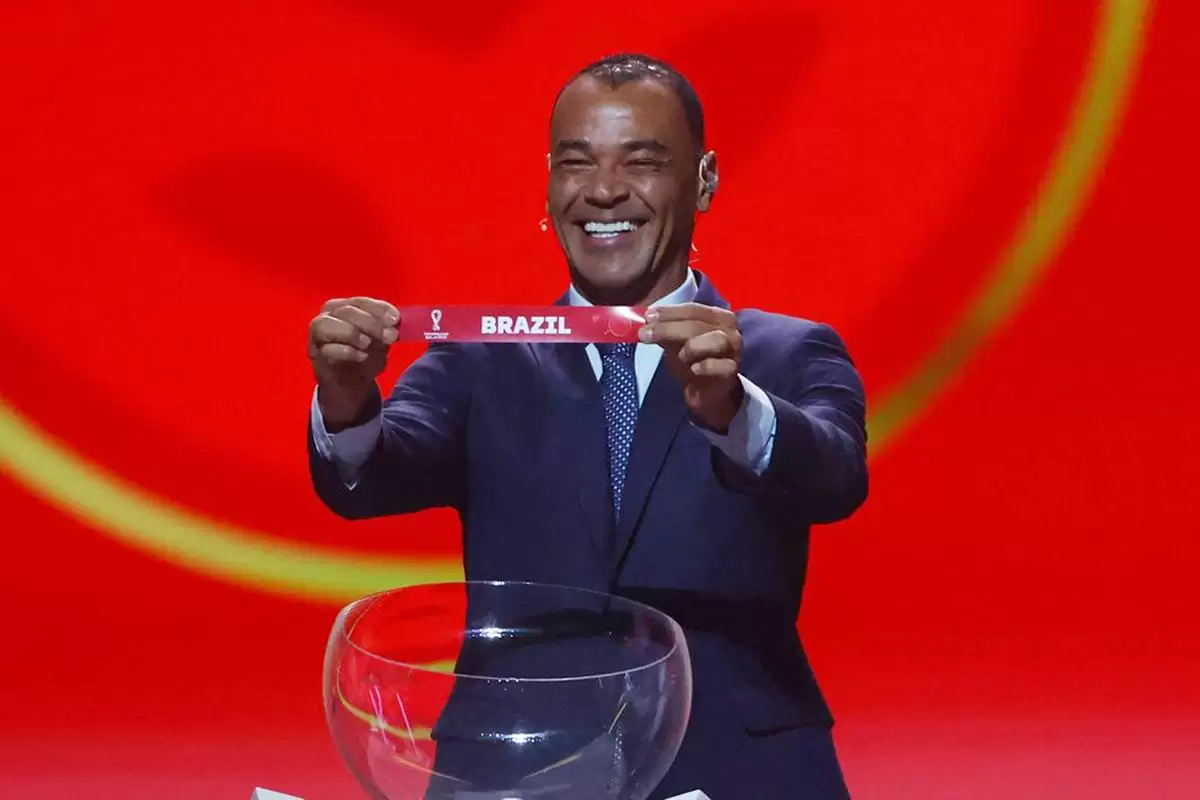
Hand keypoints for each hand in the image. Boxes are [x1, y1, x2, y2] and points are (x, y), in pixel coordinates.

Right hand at [308, 296, 399, 425]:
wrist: (352, 384)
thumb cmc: (366, 355)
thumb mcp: (381, 340)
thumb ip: (387, 329)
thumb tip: (394, 324)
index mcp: (345, 307)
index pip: (361, 302)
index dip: (379, 309)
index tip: (395, 320)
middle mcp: (327, 316)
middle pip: (346, 311)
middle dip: (370, 323)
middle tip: (389, 336)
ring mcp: (318, 336)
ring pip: (326, 325)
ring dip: (351, 332)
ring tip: (368, 344)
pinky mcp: (316, 356)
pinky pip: (326, 349)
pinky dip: (346, 351)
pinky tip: (361, 357)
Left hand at [639, 302, 744, 432]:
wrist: (708, 393)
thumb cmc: (694, 361)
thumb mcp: (676, 343)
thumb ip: (664, 330)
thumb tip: (644, 321)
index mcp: (717, 316)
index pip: (693, 309)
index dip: (669, 312)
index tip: (647, 316)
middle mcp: (729, 330)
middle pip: (698, 324)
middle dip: (668, 328)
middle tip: (645, 334)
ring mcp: (734, 350)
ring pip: (716, 340)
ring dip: (692, 347)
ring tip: (680, 357)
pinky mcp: (732, 371)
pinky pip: (721, 366)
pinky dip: (705, 366)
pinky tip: (694, 370)